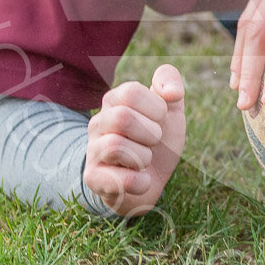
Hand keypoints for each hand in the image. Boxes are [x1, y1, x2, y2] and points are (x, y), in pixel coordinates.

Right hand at [83, 65, 185, 217]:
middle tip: (153, 142)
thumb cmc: (158, 140)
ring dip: (144, 157)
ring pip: (116, 146)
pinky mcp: (93, 179)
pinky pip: (118, 180)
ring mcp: (93, 151)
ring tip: (144, 161)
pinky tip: (142, 180)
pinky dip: (141, 182)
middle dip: (151, 133)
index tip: (159, 120)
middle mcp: (98, 123)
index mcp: (114, 101)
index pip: (131, 92)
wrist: (151, 180)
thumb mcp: (171, 109)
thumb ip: (170, 82)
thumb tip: (172, 91)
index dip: (156, 108)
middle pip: (122, 118)